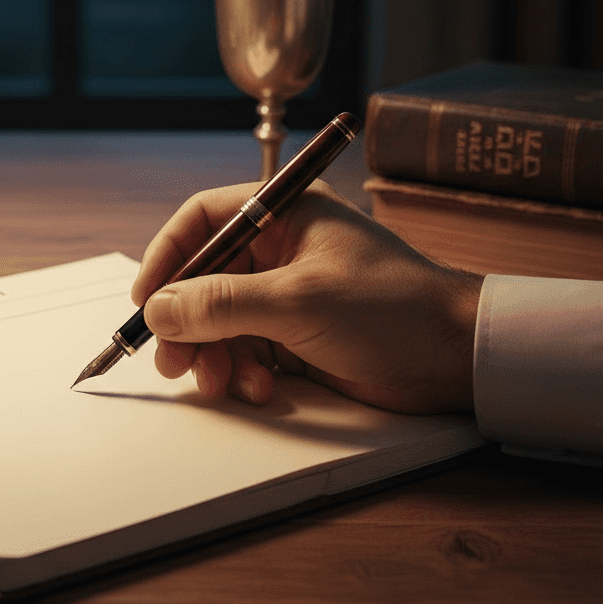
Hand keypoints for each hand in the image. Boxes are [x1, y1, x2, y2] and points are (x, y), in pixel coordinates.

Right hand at [131, 181, 482, 413]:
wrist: (456, 359)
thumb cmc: (389, 308)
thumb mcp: (296, 301)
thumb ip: (220, 304)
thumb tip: (157, 309)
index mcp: (284, 215)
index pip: (203, 221)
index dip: (168, 256)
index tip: (147, 299)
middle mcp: (280, 250)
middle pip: (204, 278)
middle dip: (186, 322)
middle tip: (173, 360)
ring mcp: (286, 294)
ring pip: (220, 320)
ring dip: (212, 354)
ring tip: (221, 382)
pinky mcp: (295, 336)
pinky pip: (245, 349)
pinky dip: (242, 371)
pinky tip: (260, 388)